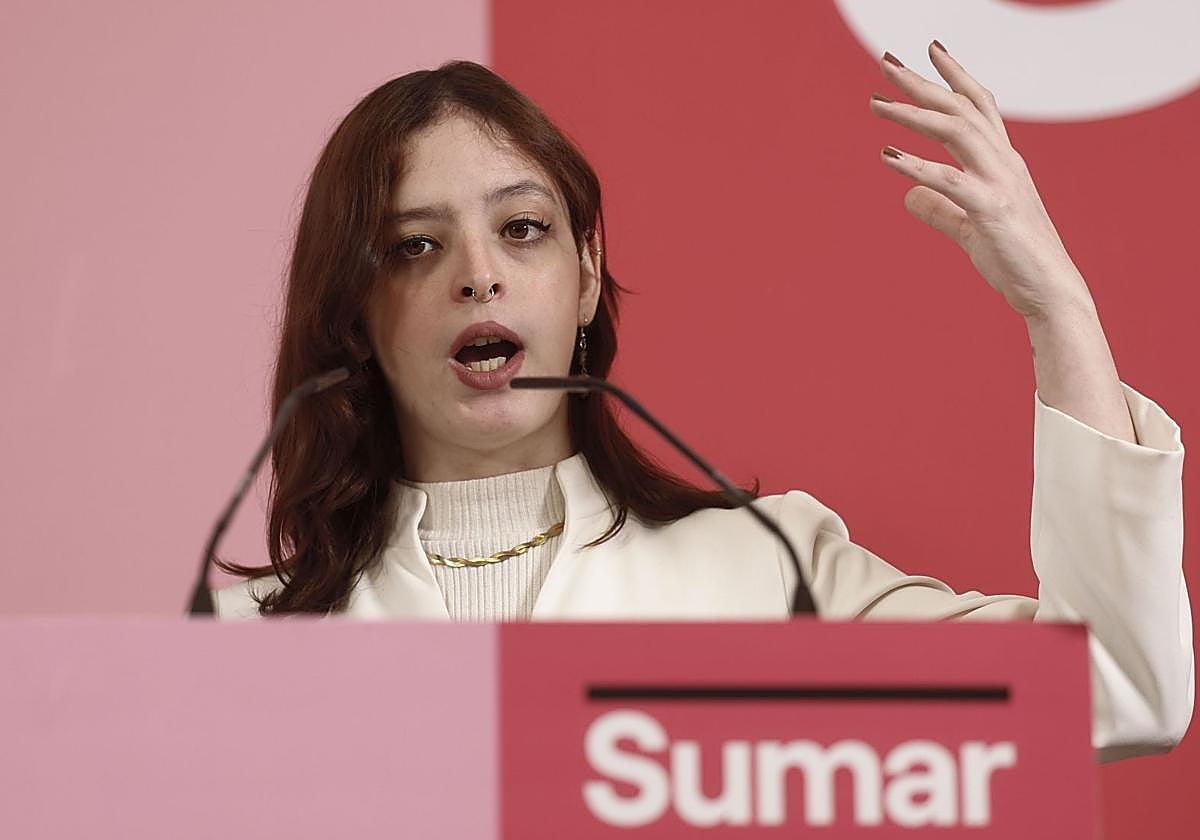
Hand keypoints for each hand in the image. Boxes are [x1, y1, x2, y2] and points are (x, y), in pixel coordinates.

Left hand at [869, 41, 1089, 321]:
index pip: (979, 106)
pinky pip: (951, 181)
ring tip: (876, 104)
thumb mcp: (968, 229)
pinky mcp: (992, 210)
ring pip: (956, 132)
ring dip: (913, 114)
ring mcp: (1001, 183)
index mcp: (1002, 163)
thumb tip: (907, 196)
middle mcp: (1005, 163)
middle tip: (886, 62)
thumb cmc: (1014, 260)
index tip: (931, 49)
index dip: (955, 75)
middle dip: (922, 82)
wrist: (1048, 292)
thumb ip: (939, 209)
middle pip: (960, 109)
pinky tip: (887, 157)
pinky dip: (917, 166)